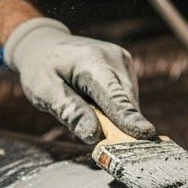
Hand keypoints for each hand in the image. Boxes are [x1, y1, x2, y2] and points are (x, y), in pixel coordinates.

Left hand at [3, 18, 155, 143]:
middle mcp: (114, 58)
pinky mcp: (126, 68)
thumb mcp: (43, 90)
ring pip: (128, 103)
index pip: (113, 94)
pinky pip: (126, 99)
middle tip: (100, 141)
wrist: (44, 45)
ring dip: (113, 117)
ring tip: (85, 107)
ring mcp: (123, 62)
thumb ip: (68, 110)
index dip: (128, 116)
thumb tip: (94, 135)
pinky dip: (114, 110)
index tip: (145, 134)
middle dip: (118, 125)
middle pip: (125, 102)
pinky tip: (94, 103)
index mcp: (91, 60)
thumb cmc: (41, 69)